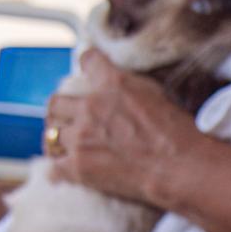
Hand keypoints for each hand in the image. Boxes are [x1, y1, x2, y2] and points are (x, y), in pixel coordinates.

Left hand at [45, 51, 196, 207]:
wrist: (179, 167)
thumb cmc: (178, 132)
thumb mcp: (158, 93)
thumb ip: (132, 85)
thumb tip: (121, 83)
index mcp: (113, 83)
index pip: (88, 60)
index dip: (88, 65)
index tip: (88, 70)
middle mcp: (90, 107)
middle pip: (56, 102)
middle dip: (61, 109)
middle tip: (67, 116)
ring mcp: (81, 138)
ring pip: (51, 133)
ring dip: (58, 137)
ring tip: (64, 143)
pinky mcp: (78, 167)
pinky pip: (55, 166)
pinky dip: (58, 168)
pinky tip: (63, 170)